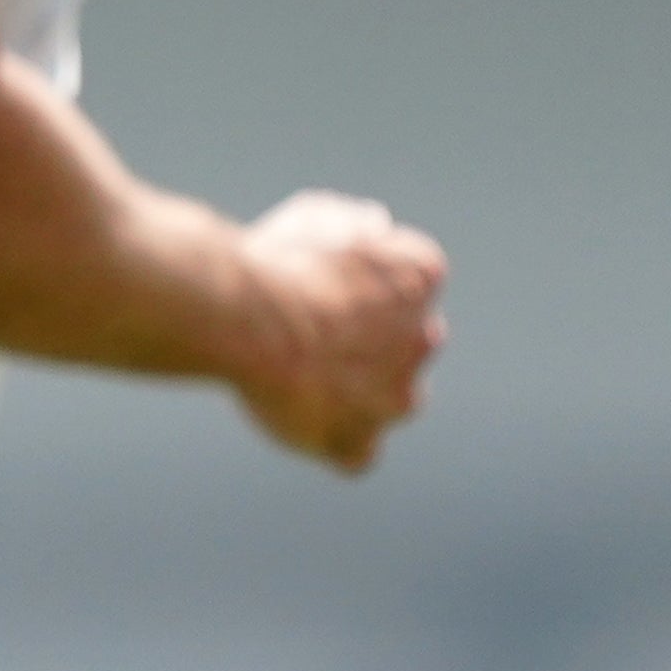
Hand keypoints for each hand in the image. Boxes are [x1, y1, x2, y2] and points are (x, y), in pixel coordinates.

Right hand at [223, 191, 448, 473]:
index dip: (365, 282)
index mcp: (420, 275)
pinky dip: (335, 442)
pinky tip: (302, 419)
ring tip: (304, 377)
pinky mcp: (356, 440)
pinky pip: (356, 454)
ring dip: (362, 393)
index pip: (413, 281)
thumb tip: (373, 228)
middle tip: (316, 329)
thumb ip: (349, 224)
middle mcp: (421, 339)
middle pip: (412, 343)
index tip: (324, 281)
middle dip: (376, 339)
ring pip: (394, 401)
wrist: (249, 318)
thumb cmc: (275, 261)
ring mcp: (393, 397)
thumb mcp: (313, 216)